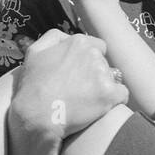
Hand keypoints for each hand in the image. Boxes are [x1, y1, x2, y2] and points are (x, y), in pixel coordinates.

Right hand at [9, 28, 127, 139]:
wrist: (36, 116)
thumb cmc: (32, 86)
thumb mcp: (34, 52)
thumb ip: (54, 38)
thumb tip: (69, 37)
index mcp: (78, 42)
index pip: (97, 47)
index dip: (88, 62)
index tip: (79, 75)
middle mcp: (93, 54)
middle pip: (104, 63)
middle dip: (95, 74)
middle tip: (80, 89)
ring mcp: (103, 74)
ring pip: (113, 79)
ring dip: (103, 87)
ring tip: (87, 100)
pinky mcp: (110, 94)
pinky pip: (122, 94)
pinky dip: (115, 101)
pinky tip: (101, 107)